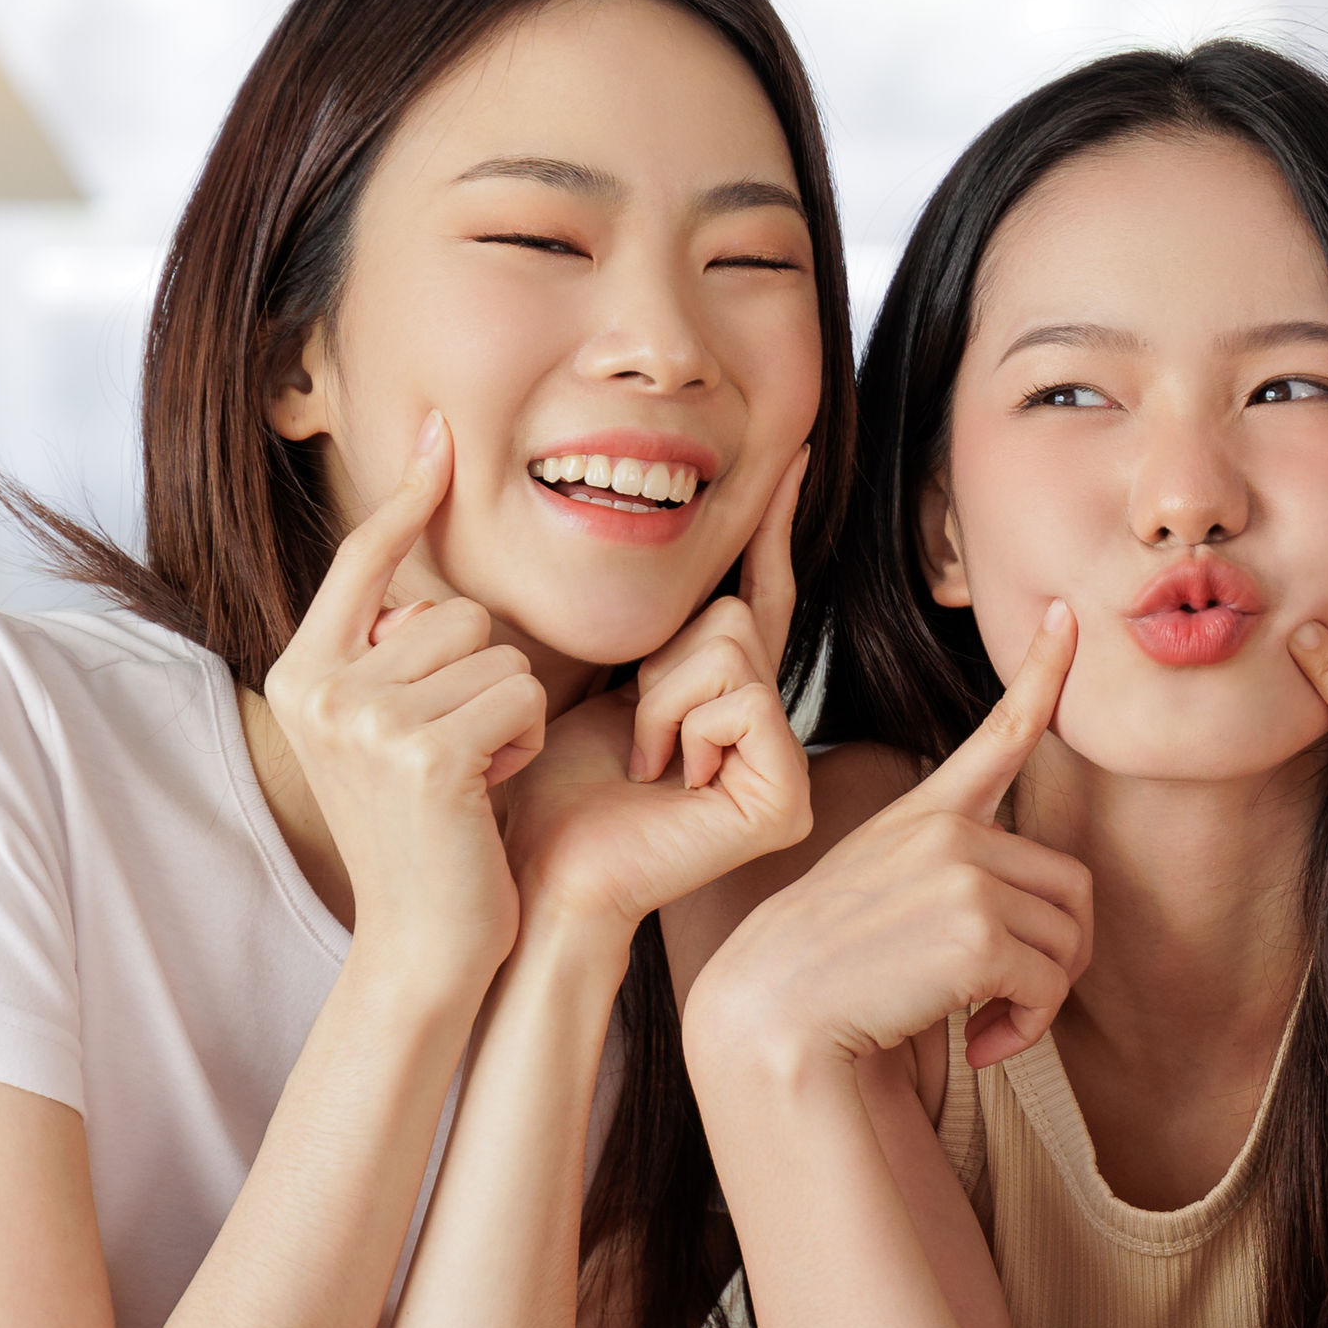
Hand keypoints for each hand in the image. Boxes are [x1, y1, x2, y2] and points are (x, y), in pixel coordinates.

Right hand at [262, 413, 544, 979]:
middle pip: (453, 610)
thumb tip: (422, 568)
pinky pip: (520, 696)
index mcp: (301, 673)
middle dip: (481, 675)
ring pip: (496, 653)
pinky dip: (525, 741)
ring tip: (473, 774)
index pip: (362, 560)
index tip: (440, 432)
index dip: (406, 497)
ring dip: (508, 712)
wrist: (424, 942)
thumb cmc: (425, 831)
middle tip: (457, 752)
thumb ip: (392, 653)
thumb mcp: (387, 728)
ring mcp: (369, 720)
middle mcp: (322, 688)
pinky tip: (491, 790)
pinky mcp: (427, 752)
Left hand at [512, 449, 814, 935]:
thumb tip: (635, 518)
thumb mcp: (587, 676)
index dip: (772, 527)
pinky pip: (742, 697)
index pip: (758, 593)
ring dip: (661, 697)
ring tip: (641, 762)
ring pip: (733, 647)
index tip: (794, 457)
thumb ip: (637, 621)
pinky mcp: (784, 796)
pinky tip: (664, 781)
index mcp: (720, 698)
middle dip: (662, 660)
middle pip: (735, 613)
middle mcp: (762, 726)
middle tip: (631, 732)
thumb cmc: (543, 788)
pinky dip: (683, 727)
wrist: (533, 870)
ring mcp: (781, 765)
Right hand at [688, 602, 1093, 1076]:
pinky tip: (980, 1044)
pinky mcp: (977, 931)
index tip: (1068, 619)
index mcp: (928, 814)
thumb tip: (1045, 913)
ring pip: (1068, 941)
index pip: (1000, 733)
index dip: (1045, 674)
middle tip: (1013, 1003)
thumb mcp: (884, 891)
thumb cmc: (829, 973)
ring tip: (986, 1025)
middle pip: (1072, 888)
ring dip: (1040, 1001)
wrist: (774, 1016)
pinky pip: (1050, 985)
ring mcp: (964, 873)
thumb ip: (955, 875)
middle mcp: (950, 830)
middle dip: (1059, 956)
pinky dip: (1027, 1028)